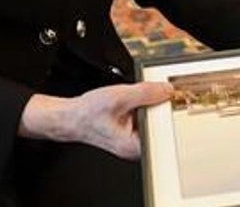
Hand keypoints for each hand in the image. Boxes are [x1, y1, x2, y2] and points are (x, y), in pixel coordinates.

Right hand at [19, 82, 173, 159]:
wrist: (71, 117)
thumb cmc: (87, 114)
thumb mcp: (119, 97)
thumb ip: (145, 93)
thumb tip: (165, 90)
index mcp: (134, 146)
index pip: (163, 130)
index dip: (167, 111)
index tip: (168, 98)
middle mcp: (135, 147)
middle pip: (160, 123)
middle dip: (156, 106)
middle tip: (144, 97)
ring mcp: (133, 141)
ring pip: (152, 119)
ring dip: (147, 106)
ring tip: (130, 102)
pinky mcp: (130, 133)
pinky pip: (144, 118)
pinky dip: (140, 108)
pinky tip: (128, 105)